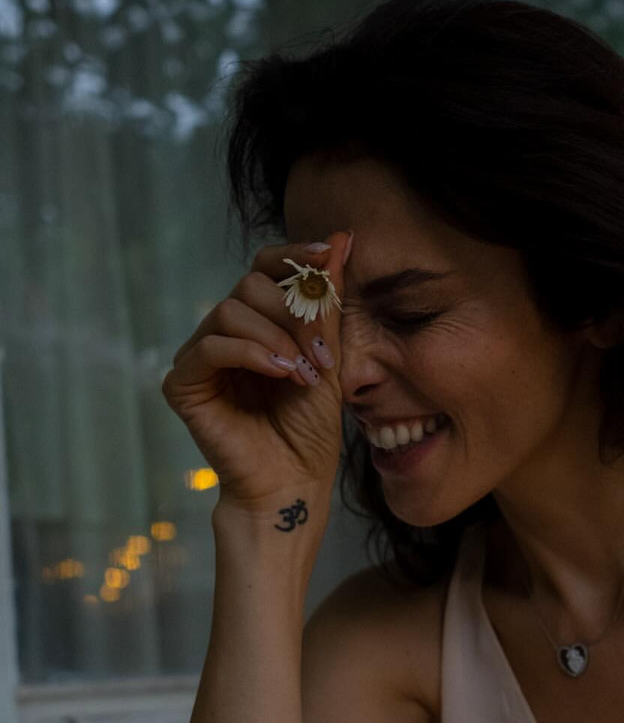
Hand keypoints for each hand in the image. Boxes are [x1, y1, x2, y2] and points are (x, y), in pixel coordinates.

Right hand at [160, 231, 350, 512]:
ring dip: (276, 338)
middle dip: (293, 315)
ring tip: (302, 374)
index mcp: (256, 325)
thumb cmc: (310, 431)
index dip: (294, 255)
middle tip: (321, 357)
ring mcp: (200, 359)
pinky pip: (211, 346)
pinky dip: (250, 353)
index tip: (331, 255)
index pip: (263, 268)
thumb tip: (342, 238)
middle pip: (249, 284)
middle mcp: (223, 335)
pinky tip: (280, 374)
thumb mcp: (328, 359)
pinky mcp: (183, 385)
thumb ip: (327, 304)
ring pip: (230, 310)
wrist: (294, 484)